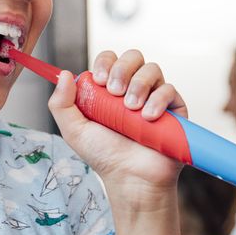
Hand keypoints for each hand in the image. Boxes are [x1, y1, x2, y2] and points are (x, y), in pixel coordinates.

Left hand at [47, 49, 185, 194]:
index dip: (105, 63)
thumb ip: (61, 103)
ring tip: (131, 109)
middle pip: (133, 57)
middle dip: (122, 69)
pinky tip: (147, 118)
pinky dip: (157, 100)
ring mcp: (154, 97)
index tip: (99, 81)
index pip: (110, 59)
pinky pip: (169, 89)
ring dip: (138, 84)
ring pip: (152, 69)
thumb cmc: (104, 156)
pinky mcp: (174, 108)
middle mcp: (133, 89)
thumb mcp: (74, 130)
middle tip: (114, 92)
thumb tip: (64, 73)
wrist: (131, 178)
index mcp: (109, 90)